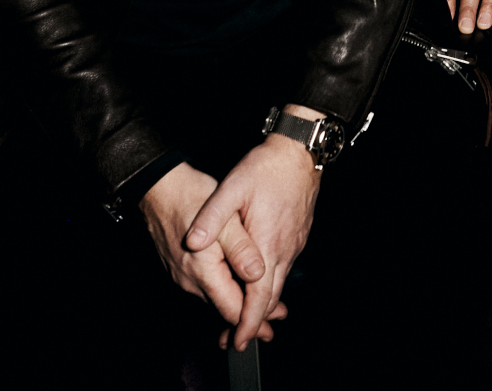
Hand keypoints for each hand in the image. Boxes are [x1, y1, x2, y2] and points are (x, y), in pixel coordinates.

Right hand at [139, 163, 257, 330]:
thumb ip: (241, 248)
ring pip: (215, 298)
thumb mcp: (225, 219)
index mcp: (203, 272)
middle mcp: (189, 280)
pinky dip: (224, 291)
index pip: (231, 310)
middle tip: (273, 321)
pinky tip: (237, 285)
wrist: (160, 188)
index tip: (270, 328)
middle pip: (224, 308)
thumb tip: (257, 274)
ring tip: (262, 306)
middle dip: (249, 316)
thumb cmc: (191, 198)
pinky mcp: (180, 268)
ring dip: (237, 303)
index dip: (253, 322)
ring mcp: (182, 276)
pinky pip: (205, 287)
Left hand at [183, 119, 325, 348]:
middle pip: (271, 298)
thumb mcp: (232, 187)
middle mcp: (284, 249)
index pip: (259, 296)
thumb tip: (193, 243)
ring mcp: (294, 244)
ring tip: (247, 316)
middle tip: (237, 338)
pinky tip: (260, 281)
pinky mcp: (298, 236)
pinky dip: (271, 283)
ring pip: (280, 284)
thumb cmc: (267, 167)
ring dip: (263, 303)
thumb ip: (211, 218)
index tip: (239, 339)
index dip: (248, 321)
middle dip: (255, 321)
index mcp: (267, 244)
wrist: (299, 151)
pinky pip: (284, 268)